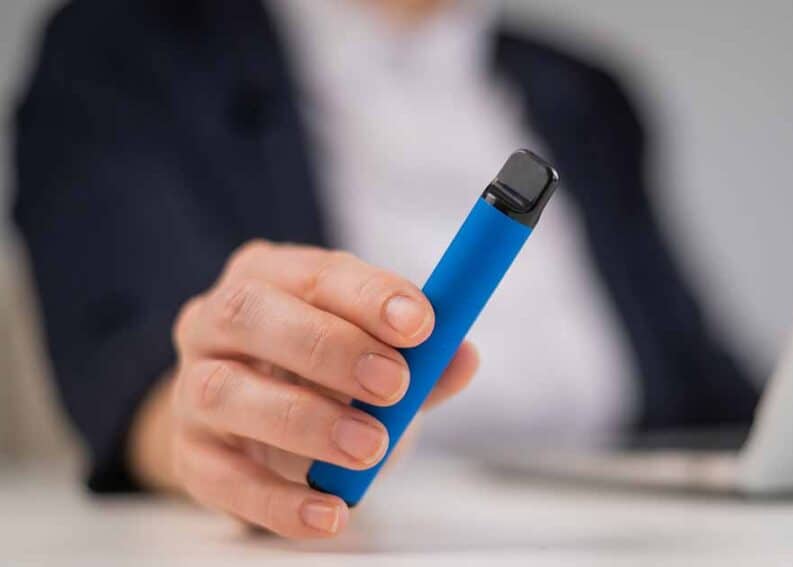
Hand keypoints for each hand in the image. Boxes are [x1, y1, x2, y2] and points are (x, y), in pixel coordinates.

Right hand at [130, 241, 477, 537]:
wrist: (257, 429)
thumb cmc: (325, 375)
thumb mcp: (380, 357)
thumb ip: (423, 359)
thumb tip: (464, 356)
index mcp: (269, 275)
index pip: (315, 271)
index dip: (369, 294)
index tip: (422, 324)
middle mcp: (214, 320)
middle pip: (251, 314)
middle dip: (330, 347)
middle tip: (394, 384)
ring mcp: (190, 386)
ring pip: (226, 391)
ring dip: (306, 420)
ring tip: (369, 446)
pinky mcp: (189, 455)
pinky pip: (222, 479)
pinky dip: (279, 500)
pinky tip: (330, 512)